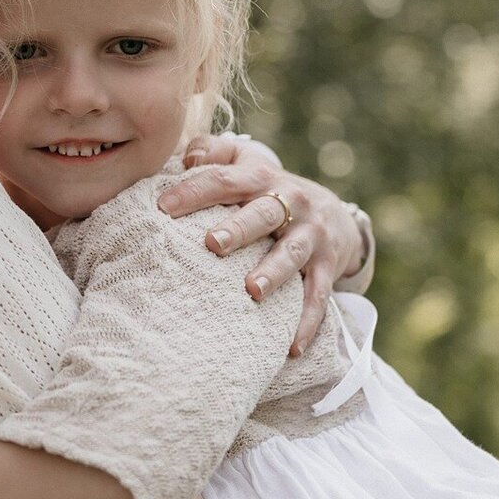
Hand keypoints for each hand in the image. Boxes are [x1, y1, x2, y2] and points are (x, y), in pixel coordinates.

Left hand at [157, 134, 368, 353]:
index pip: (224, 180)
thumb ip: (215, 152)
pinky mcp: (328, 265)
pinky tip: (291, 347)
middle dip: (238, 228)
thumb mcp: (247, 162)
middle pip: (263, 213)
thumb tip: (186, 157)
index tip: (162, 208)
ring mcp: (311, 236)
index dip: (194, 191)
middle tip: (212, 244)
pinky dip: (307, 321)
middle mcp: (290, 202)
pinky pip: (318, 295)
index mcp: (261, 177)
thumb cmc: (270, 191)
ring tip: (253, 291)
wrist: (336, 215)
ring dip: (274, 272)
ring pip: (292, 254)